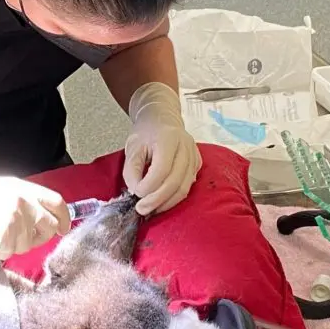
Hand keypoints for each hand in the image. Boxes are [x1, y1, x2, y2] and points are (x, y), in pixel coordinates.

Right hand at [0, 174, 70, 259]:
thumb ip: (16, 197)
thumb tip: (36, 213)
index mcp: (17, 185)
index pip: (54, 200)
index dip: (63, 217)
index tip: (63, 228)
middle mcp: (20, 197)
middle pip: (49, 225)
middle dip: (38, 237)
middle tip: (18, 240)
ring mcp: (14, 215)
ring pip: (29, 243)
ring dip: (12, 246)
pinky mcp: (6, 233)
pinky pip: (12, 253)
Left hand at [123, 82, 201, 215]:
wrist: (162, 118)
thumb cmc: (146, 132)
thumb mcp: (132, 147)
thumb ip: (132, 170)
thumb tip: (136, 192)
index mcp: (169, 139)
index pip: (162, 169)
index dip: (149, 186)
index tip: (135, 193)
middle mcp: (186, 147)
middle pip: (175, 182)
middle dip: (157, 200)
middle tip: (141, 210)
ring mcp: (194, 156)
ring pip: (184, 188)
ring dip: (166, 203)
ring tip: (151, 210)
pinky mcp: (197, 164)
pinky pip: (188, 186)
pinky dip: (174, 197)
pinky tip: (161, 201)